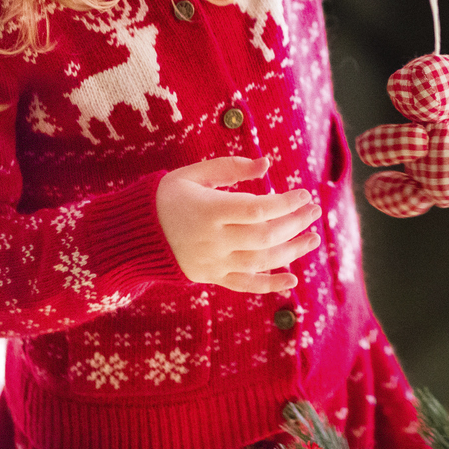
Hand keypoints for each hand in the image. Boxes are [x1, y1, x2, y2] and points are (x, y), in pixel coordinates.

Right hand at [156, 156, 321, 293]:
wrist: (133, 235)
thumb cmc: (166, 197)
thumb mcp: (193, 174)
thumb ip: (230, 168)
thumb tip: (267, 164)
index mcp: (209, 211)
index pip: (258, 209)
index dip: (285, 203)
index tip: (304, 194)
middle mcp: (213, 240)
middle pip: (265, 236)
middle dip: (295, 224)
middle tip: (314, 212)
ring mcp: (213, 262)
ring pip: (261, 261)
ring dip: (292, 251)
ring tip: (313, 238)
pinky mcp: (211, 277)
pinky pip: (244, 285)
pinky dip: (270, 285)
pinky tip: (293, 279)